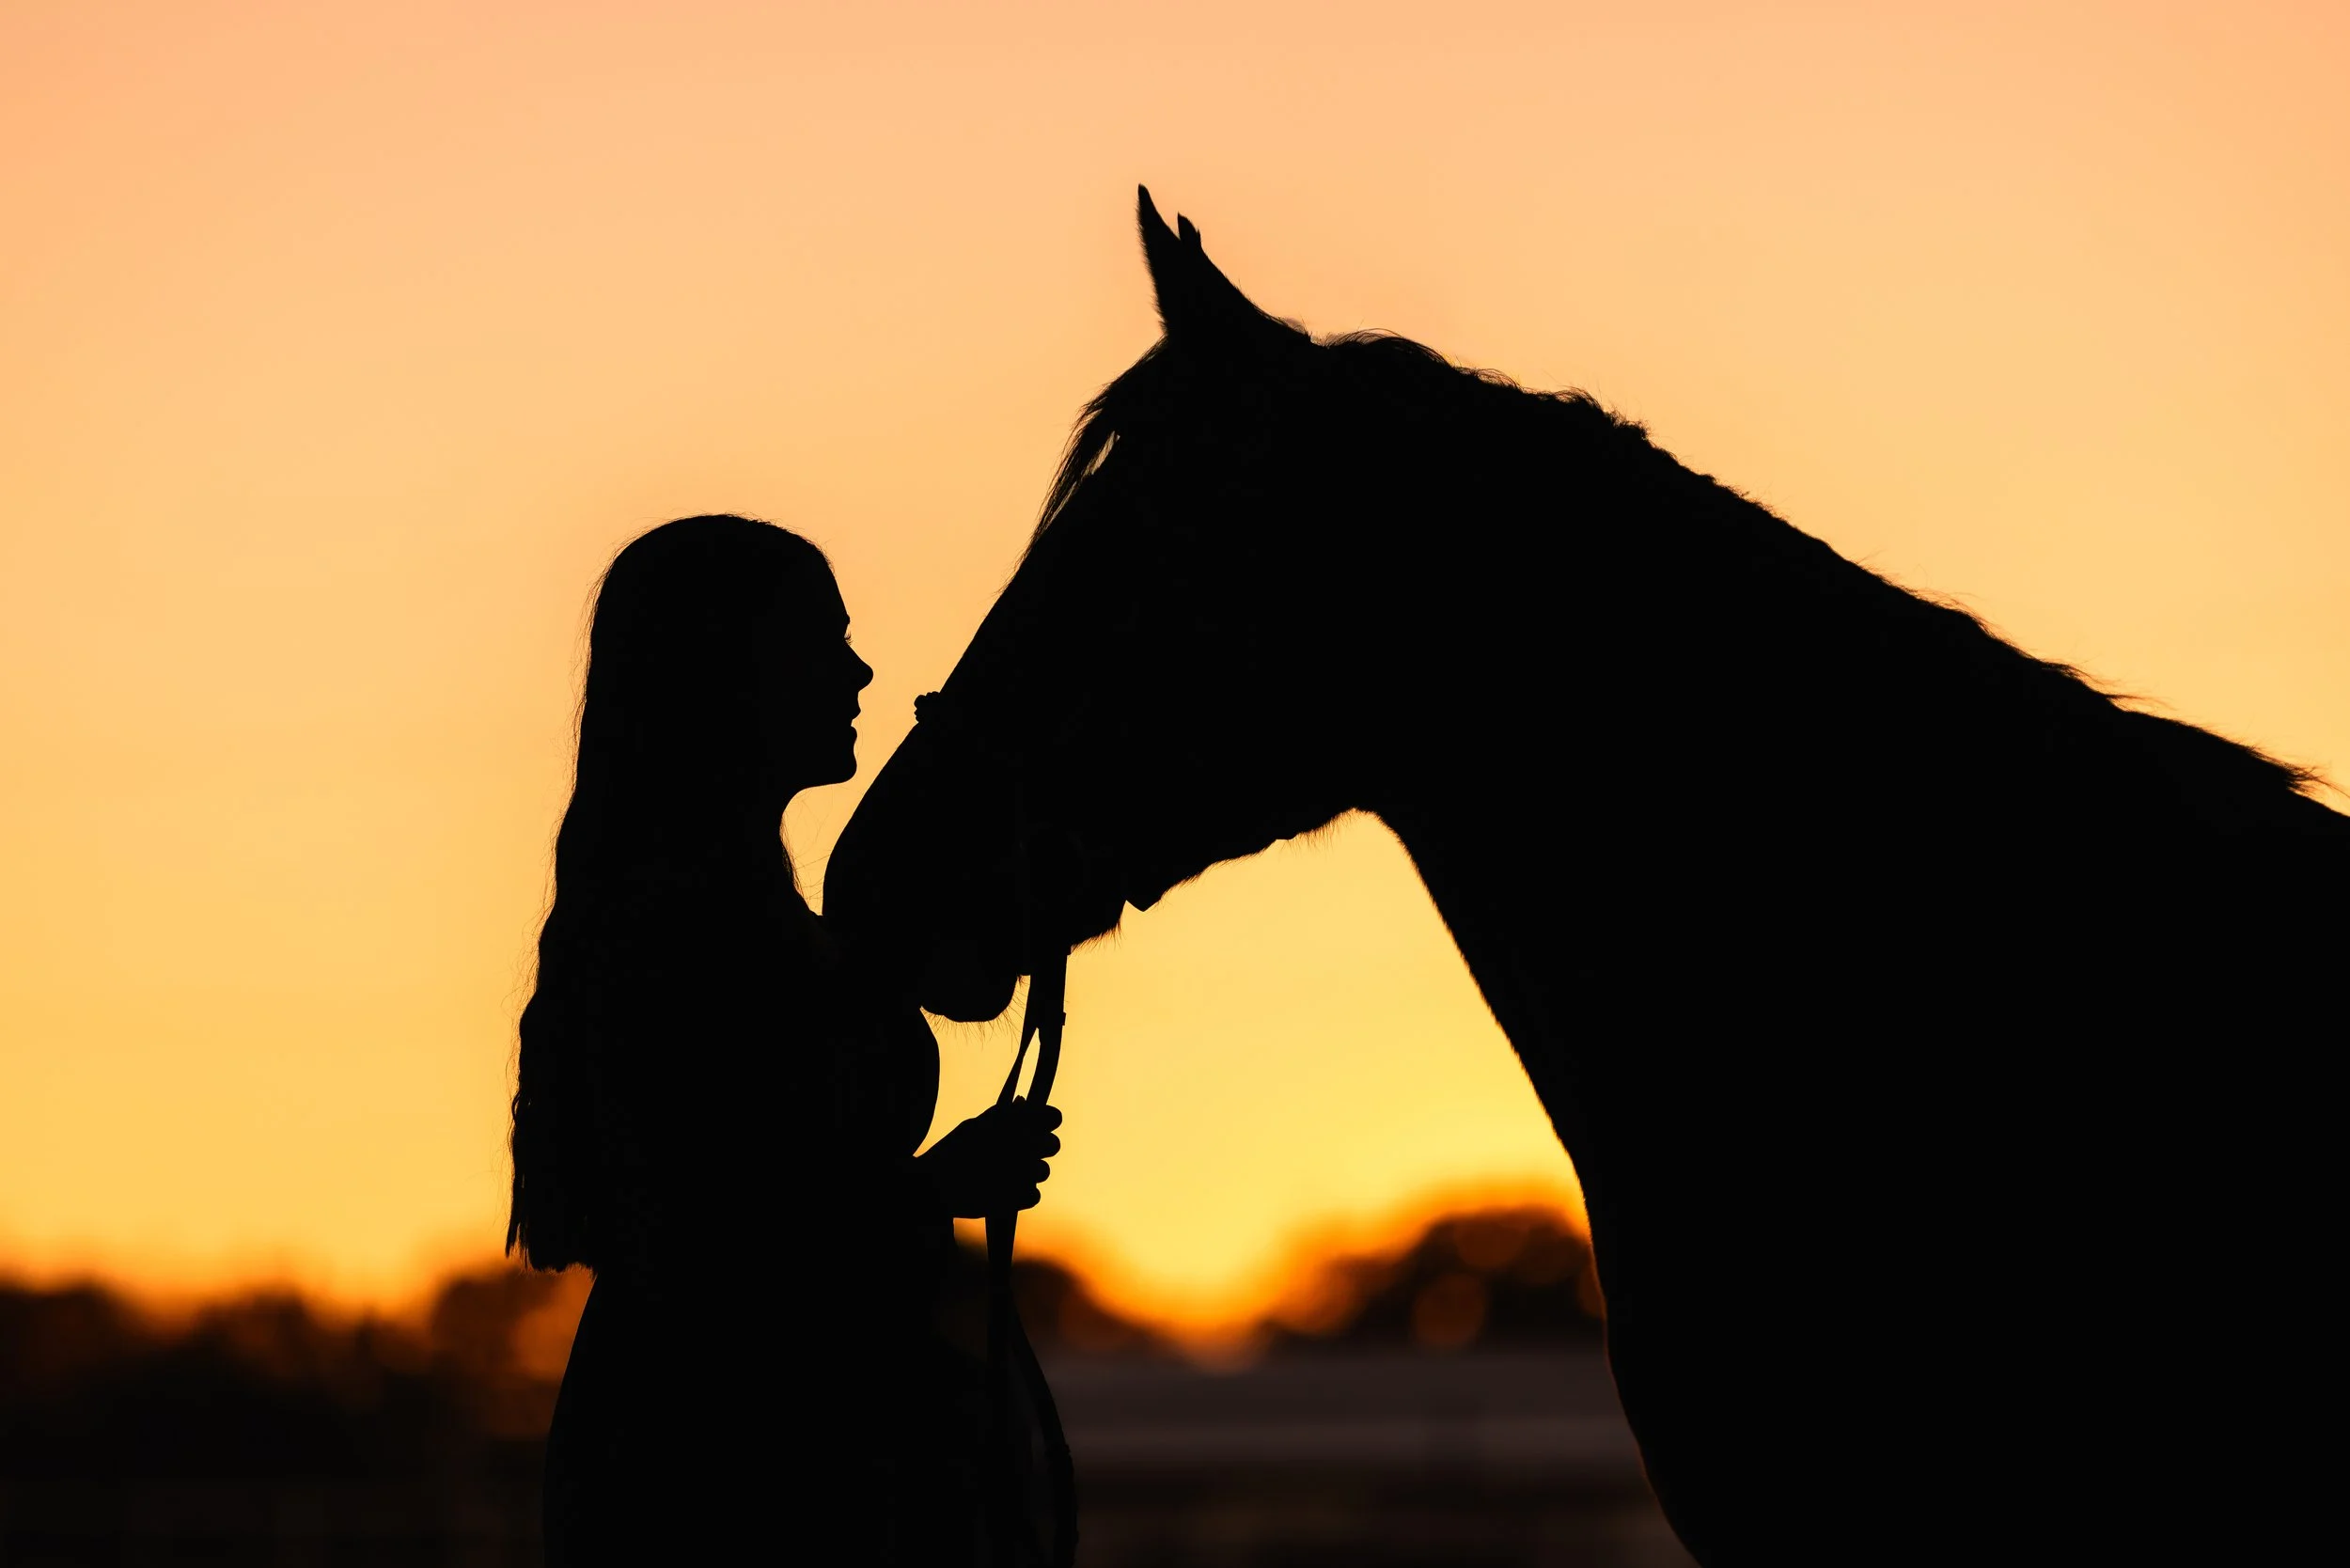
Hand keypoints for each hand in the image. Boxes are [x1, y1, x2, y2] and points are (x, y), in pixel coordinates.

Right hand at [917, 1099, 1063, 1218]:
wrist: (935, 1186)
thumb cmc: (951, 1152)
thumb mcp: (975, 1125)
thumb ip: (1003, 1115)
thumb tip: (1023, 1105)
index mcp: (1017, 1121)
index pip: (1053, 1117)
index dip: (1046, 1123)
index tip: (1039, 1128)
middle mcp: (1027, 1142)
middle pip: (1053, 1145)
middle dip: (1039, 1149)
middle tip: (1018, 1156)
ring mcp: (1028, 1170)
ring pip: (1043, 1171)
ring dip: (1028, 1174)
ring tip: (1001, 1176)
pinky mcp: (1024, 1196)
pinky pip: (1034, 1194)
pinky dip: (1020, 1196)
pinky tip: (1000, 1192)